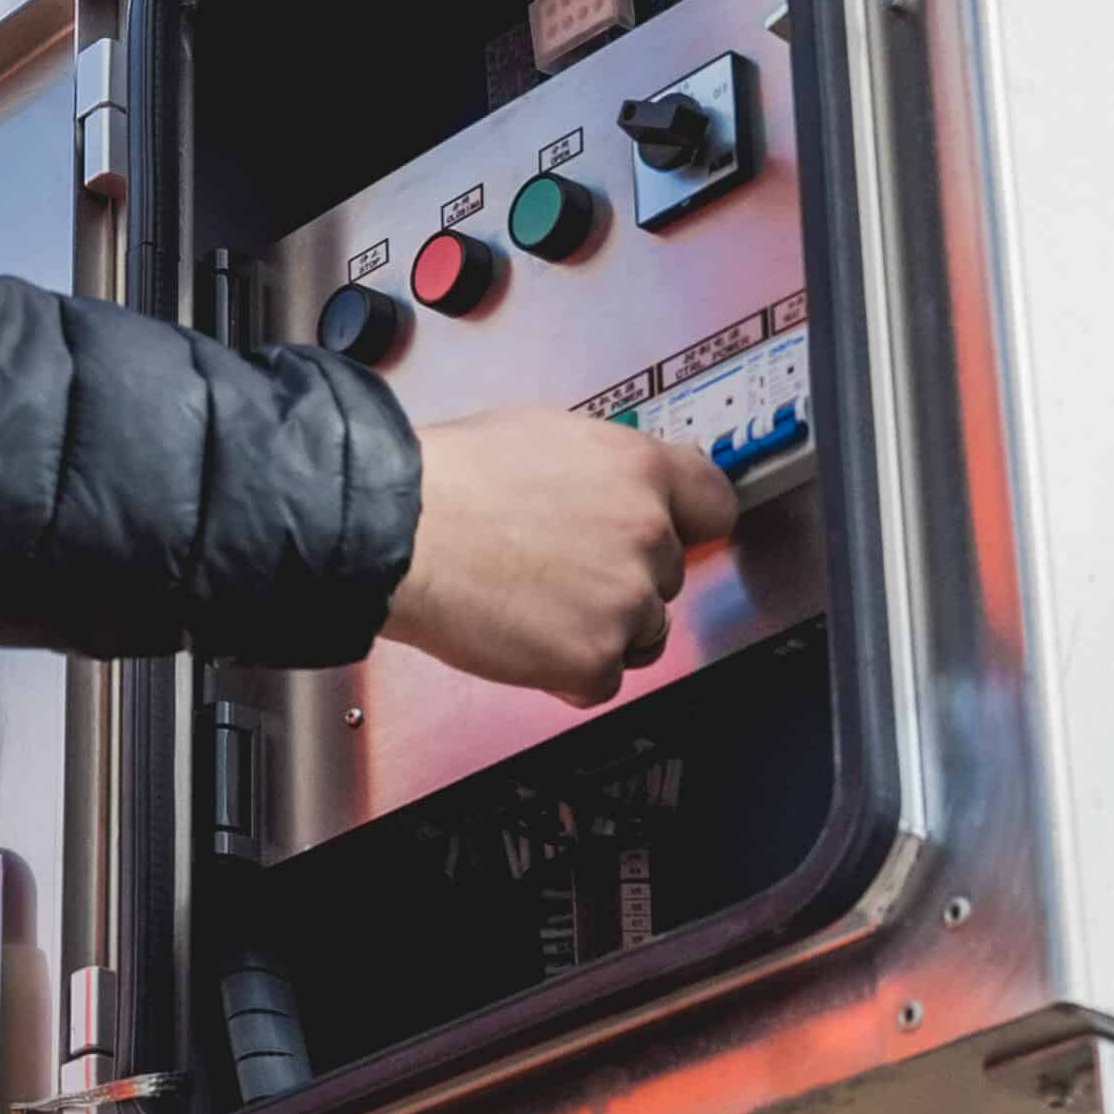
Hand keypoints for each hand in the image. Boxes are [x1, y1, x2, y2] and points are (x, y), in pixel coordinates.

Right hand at [377, 407, 739, 704]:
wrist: (399, 534)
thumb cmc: (447, 481)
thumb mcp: (542, 433)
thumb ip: (602, 467)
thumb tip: (613, 487)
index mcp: (638, 469)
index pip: (714, 505)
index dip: (687, 525)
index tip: (673, 537)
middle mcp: (646, 534)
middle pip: (668, 577)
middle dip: (622, 580)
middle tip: (560, 572)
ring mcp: (625, 601)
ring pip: (643, 633)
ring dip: (600, 629)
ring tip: (533, 604)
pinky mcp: (593, 659)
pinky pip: (602, 680)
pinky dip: (567, 673)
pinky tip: (525, 638)